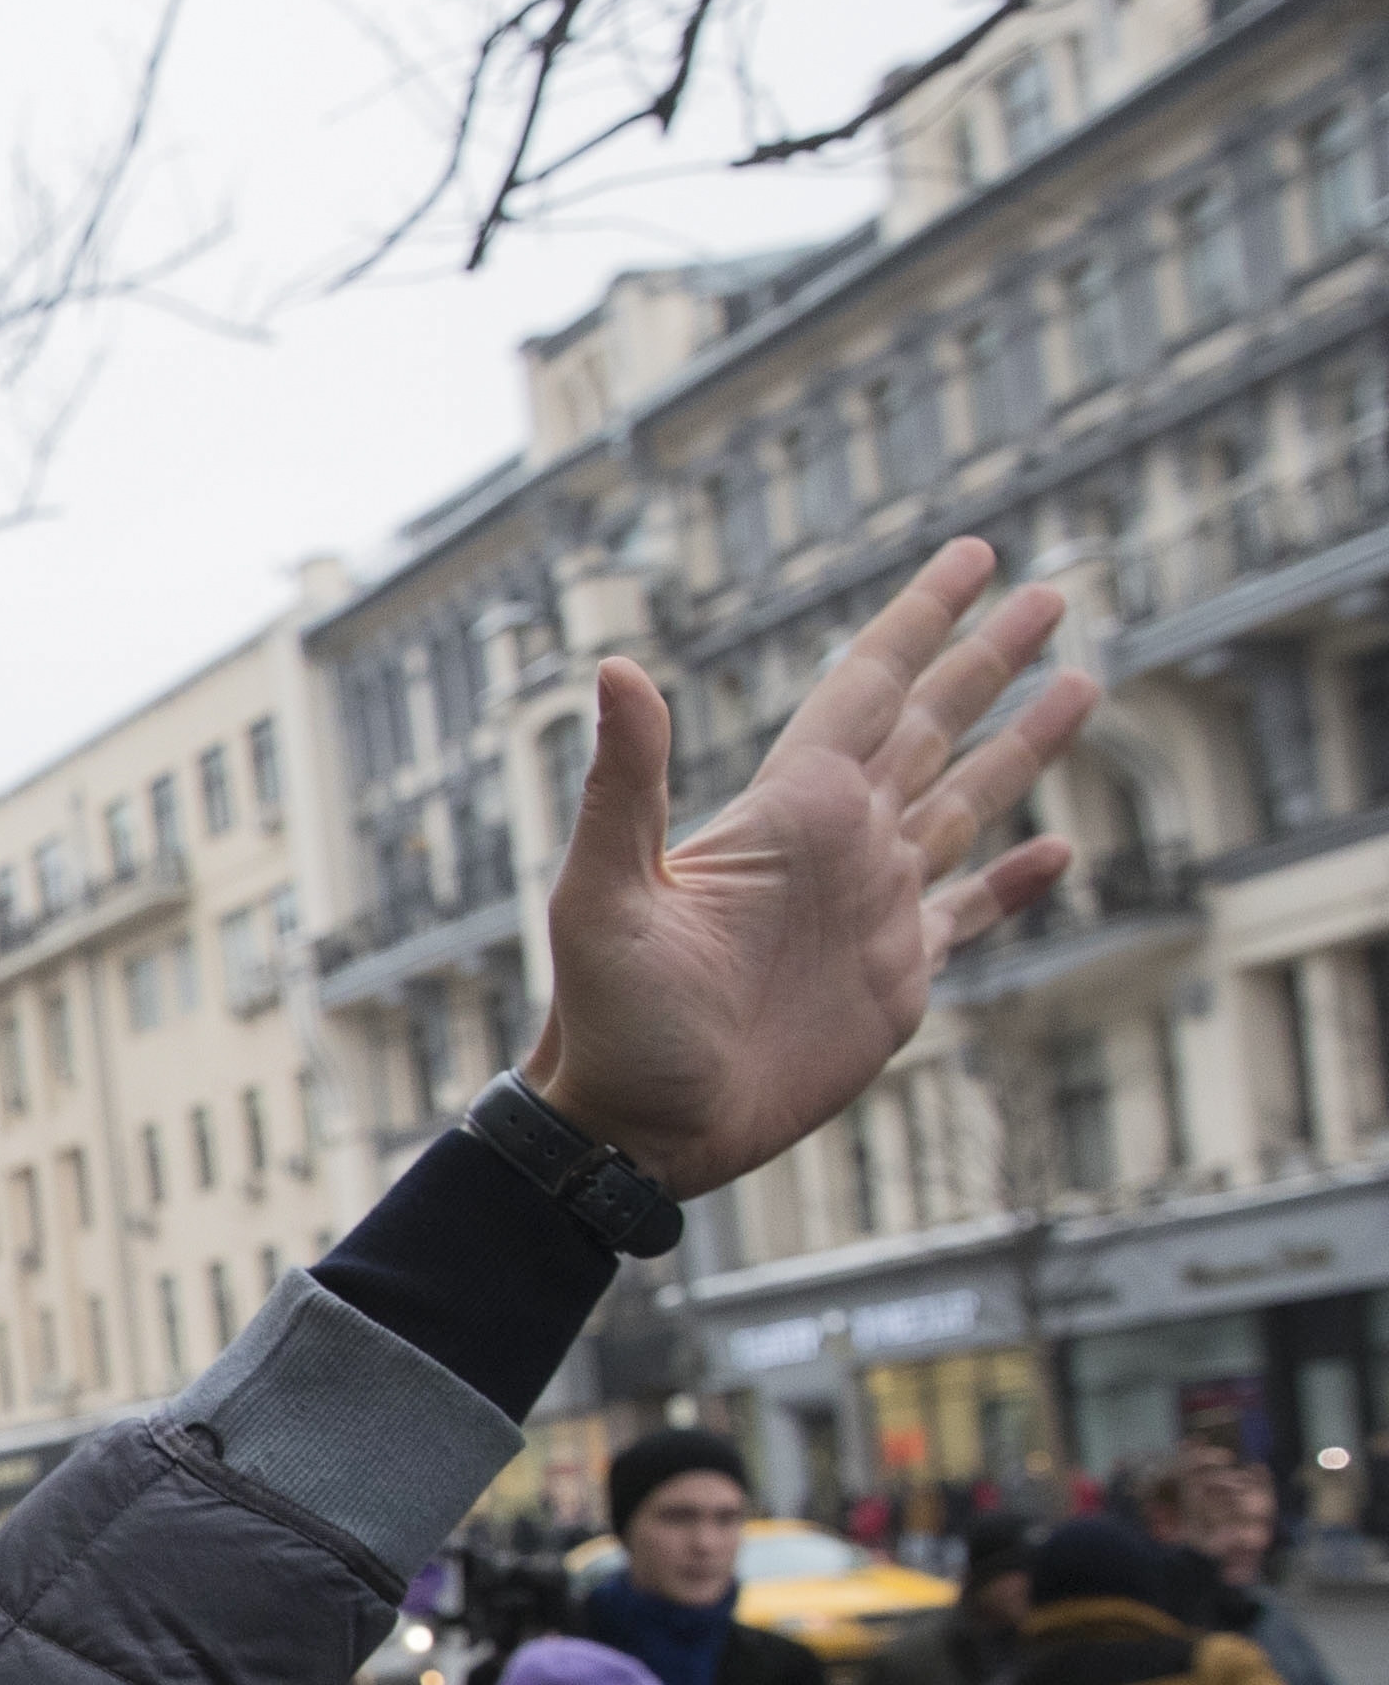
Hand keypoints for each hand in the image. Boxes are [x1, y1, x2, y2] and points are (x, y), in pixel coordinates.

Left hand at [526, 535, 1098, 1199]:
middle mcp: (838, 844)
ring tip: (1080, 684)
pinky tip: (1057, 850)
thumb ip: (624, 784)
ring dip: (1022, 746)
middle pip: (932, 726)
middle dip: (989, 660)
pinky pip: (971, 914)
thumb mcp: (603, 894)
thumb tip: (617, 668)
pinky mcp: (895, 976)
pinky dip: (1016, 883)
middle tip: (1052, 592)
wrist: (637, 1128)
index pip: (869, 686)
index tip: (973, 556)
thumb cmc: (607, 1020)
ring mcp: (872, 908)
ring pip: (966, 802)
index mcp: (787, 811)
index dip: (921, 618)